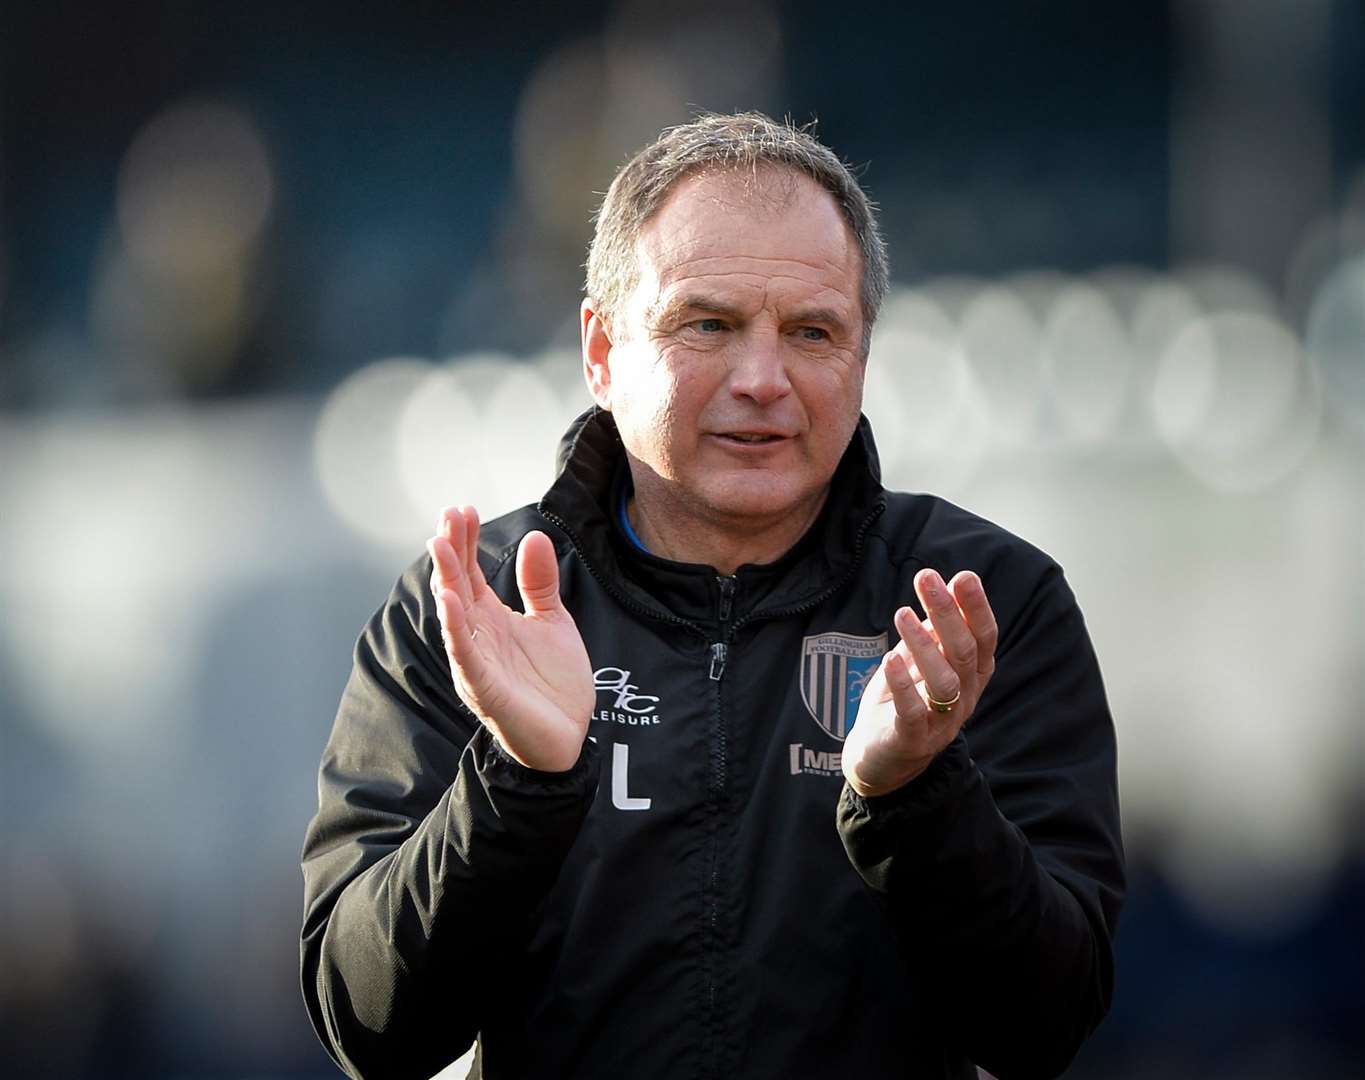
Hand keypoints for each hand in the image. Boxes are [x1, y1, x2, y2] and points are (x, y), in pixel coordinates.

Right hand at [427, 506, 593, 771]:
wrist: (569, 737)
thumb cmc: (555, 683)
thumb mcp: (553, 621)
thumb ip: (540, 583)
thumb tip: (535, 536)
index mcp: (492, 618)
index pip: (470, 572)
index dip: (466, 541)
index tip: (464, 509)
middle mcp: (478, 635)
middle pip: (457, 585)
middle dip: (451, 550)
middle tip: (448, 514)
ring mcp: (477, 661)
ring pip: (454, 615)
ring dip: (445, 579)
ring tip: (439, 544)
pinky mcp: (484, 687)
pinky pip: (464, 653)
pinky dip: (455, 627)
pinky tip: (450, 600)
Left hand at [842, 569, 997, 797]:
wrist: (882, 757)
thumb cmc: (905, 698)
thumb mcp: (921, 659)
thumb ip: (935, 630)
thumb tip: (948, 585)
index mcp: (971, 675)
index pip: (983, 638)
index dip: (975, 607)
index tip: (963, 575)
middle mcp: (964, 697)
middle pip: (963, 653)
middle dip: (947, 613)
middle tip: (927, 578)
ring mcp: (941, 723)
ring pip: (944, 682)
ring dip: (924, 645)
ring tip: (902, 613)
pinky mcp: (912, 740)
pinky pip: (913, 713)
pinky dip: (903, 685)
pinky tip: (891, 658)